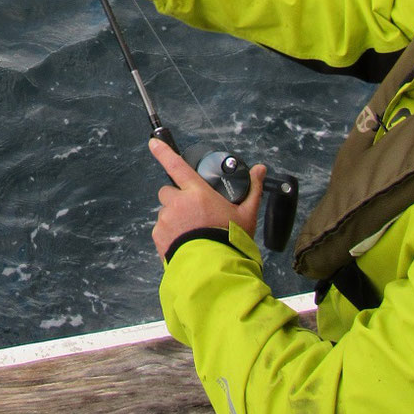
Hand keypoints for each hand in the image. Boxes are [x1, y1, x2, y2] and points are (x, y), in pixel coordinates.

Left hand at [148, 138, 265, 260]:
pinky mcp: (158, 237)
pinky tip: (185, 243)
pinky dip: (170, 234)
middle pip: (168, 191)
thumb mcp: (246, 215)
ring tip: (192, 233)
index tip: (153, 142)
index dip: (163, 152)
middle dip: (177, 198)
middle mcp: (177, 203)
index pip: (177, 166)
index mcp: (197, 193)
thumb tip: (260, 169)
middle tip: (194, 213)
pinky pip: (161, 230)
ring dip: (174, 217)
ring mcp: (165, 220)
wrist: (214, 272)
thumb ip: (252, 190)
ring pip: (165, 212)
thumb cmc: (231, 241)